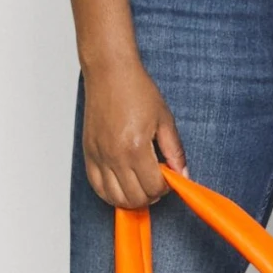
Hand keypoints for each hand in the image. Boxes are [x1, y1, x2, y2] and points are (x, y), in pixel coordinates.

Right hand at [81, 57, 188, 207]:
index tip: (168, 177)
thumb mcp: (165, 120)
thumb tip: (183, 175)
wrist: (110, 73)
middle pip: (134, 197)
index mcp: (136, 147)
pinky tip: (121, 186)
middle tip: (156, 182)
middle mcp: (115, 155)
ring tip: (140, 186)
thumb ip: (174, 151)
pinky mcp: (89, 153)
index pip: (153, 187)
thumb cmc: (137, 90)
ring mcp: (99, 156)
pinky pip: (96, 186)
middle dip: (150, 195)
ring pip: (114, 197)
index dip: (165, 187)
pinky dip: (110, 194)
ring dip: (131, 199)